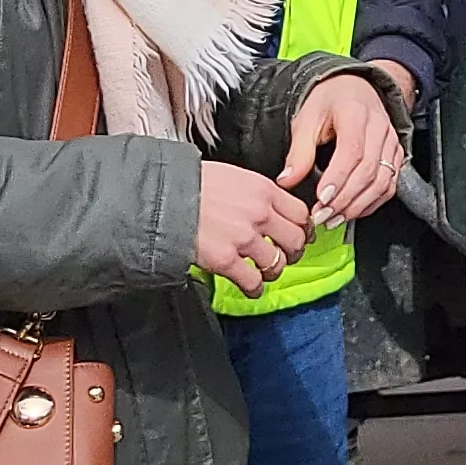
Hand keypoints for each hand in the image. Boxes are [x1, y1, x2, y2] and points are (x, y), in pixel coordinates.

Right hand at [194, 163, 312, 296]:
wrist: (162, 197)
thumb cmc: (191, 183)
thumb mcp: (233, 176)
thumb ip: (256, 192)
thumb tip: (269, 205)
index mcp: (263, 190)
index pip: (300, 213)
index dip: (303, 229)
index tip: (301, 235)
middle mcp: (259, 213)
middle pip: (295, 241)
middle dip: (292, 252)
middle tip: (285, 256)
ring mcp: (244, 238)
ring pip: (276, 264)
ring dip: (272, 271)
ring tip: (264, 272)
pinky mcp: (227, 260)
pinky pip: (253, 282)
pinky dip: (254, 288)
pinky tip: (250, 286)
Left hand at [279, 71, 404, 225]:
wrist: (353, 87)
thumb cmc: (329, 101)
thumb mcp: (307, 119)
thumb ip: (298, 152)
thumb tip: (287, 180)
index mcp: (354, 113)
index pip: (352, 151)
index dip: (338, 178)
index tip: (321, 198)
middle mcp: (378, 127)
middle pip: (368, 170)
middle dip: (345, 199)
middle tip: (322, 215)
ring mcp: (390, 142)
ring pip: (382, 181)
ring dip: (358, 205)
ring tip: (334, 218)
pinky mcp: (395, 155)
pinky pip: (390, 185)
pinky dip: (372, 203)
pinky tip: (352, 211)